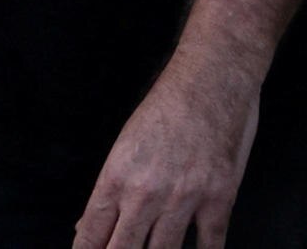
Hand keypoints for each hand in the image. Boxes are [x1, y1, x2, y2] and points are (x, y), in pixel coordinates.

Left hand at [73, 48, 258, 248]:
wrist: (214, 74)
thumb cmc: (169, 104)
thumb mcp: (126, 144)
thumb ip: (109, 191)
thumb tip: (87, 227)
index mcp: (116, 178)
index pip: (90, 237)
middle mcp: (146, 193)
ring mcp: (184, 197)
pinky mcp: (219, 196)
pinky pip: (210, 243)